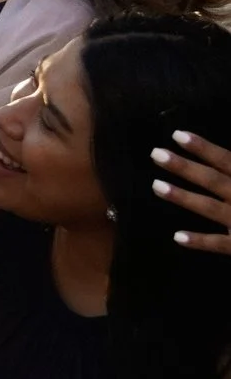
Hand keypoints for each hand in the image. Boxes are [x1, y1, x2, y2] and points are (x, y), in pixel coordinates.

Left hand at [154, 133, 230, 253]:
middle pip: (213, 180)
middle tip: (154, 153)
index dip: (203, 148)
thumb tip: (230, 158)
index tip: (177, 135)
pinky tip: (177, 237)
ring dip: (183, 197)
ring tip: (156, 185)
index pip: (227, 160)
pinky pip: (220, 244)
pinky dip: (200, 241)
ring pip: (210, 209)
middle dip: (184, 167)